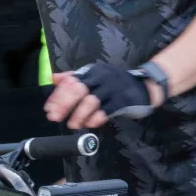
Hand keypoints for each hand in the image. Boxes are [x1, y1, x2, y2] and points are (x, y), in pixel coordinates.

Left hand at [44, 63, 161, 128]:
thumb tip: (54, 78)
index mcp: (93, 71)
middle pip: (78, 90)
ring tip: (73, 125)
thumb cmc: (117, 85)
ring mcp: (113, 88)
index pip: (71, 82)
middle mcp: (102, 77)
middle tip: (55, 117)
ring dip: (79, 115)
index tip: (49, 109)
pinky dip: (96, 118)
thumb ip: (75, 78)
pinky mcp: (123, 100)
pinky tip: (90, 124)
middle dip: (64, 105)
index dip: (58, 96)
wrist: (146, 87)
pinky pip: (107, 110)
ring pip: (91, 101)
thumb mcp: (96, 77)